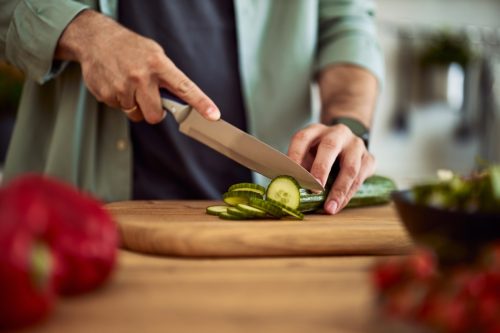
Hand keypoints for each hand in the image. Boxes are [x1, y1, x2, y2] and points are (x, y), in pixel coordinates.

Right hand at [55, 10, 219, 123]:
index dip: (201, 103)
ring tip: (129, 85)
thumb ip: (168, 77)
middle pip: (155, 115)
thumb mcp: (155, 54)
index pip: (185, 88)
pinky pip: (120, 109)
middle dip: (153, 112)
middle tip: (148, 98)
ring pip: (136, 115)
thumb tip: (181, 100)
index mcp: (158, 65)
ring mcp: (122, 87)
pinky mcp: (107, 95)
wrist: (96, 39)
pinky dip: (120, 101)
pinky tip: (117, 84)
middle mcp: (141, 77)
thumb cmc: (130, 49)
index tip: (213, 115)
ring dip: (135, 105)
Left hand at [288, 123, 375, 213]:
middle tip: (314, 190)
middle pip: (329, 147)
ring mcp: (356, 144)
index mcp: (316, 130)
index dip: (295, 155)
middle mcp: (337, 133)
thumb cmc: (321, 154)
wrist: (348, 145)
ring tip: (330, 208)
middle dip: (321, 170)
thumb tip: (288, 190)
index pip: (303, 138)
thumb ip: (300, 169)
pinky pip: (361, 177)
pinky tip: (339, 204)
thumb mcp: (308, 155)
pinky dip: (348, 194)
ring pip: (350, 166)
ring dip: (339, 190)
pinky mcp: (369, 158)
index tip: (292, 175)